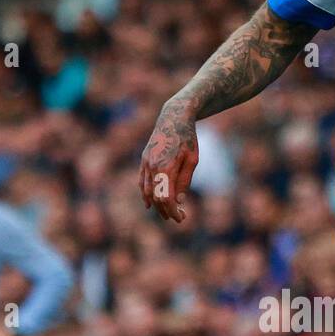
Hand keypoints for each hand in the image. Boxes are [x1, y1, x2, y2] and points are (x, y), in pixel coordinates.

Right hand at [138, 99, 198, 221]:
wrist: (173, 117)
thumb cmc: (187, 138)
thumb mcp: (192, 160)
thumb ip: (184, 181)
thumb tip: (179, 201)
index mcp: (166, 167)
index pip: (166, 198)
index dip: (173, 211)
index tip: (182, 218)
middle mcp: (152, 166)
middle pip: (155, 197)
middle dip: (165, 211)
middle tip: (177, 218)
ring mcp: (146, 162)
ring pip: (146, 191)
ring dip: (155, 204)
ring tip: (165, 213)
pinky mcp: (144, 159)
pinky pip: (142, 181)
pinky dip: (145, 193)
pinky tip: (150, 203)